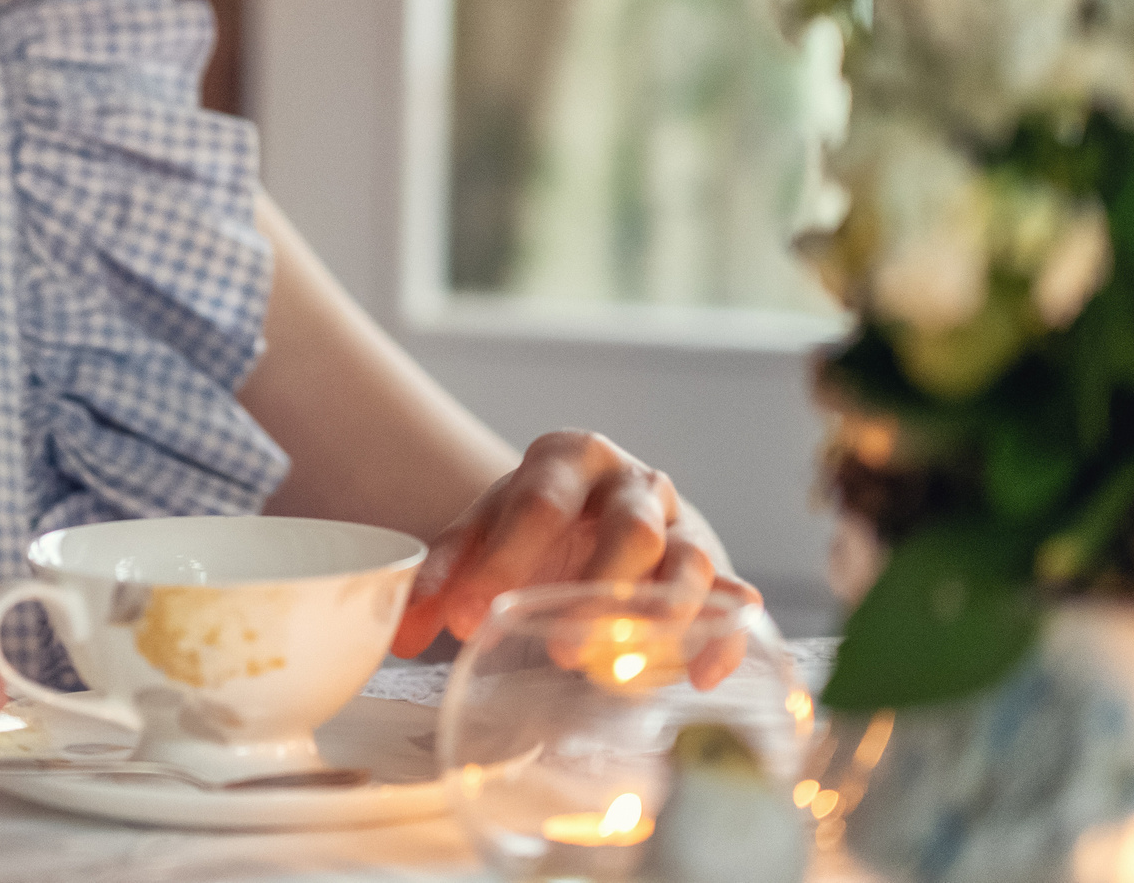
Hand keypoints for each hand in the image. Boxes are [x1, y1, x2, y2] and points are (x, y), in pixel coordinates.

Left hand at [392, 431, 761, 670]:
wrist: (587, 508)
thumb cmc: (530, 525)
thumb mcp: (478, 535)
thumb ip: (438, 579)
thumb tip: (402, 635)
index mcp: (568, 458)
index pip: (537, 505)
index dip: (503, 562)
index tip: (466, 618)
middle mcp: (633, 482)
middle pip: (630, 528)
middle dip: (599, 589)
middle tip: (564, 651)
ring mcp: (681, 524)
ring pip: (688, 562)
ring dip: (661, 616)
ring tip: (625, 667)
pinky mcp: (717, 569)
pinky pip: (732, 601)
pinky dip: (722, 637)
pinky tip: (698, 675)